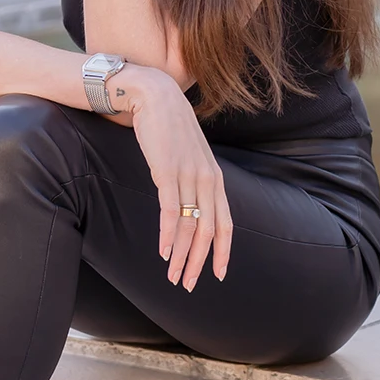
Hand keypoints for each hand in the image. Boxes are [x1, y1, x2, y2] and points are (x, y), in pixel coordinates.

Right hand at [109, 64, 232, 289]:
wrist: (154, 95)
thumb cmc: (170, 127)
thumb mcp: (189, 155)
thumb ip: (194, 179)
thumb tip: (190, 204)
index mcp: (214, 178)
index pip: (225, 223)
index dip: (222, 252)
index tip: (218, 274)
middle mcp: (206, 179)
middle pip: (208, 231)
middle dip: (199, 262)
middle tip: (189, 285)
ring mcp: (188, 175)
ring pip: (188, 226)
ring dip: (180, 255)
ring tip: (173, 275)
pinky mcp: (167, 172)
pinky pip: (169, 211)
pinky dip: (167, 234)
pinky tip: (163, 252)